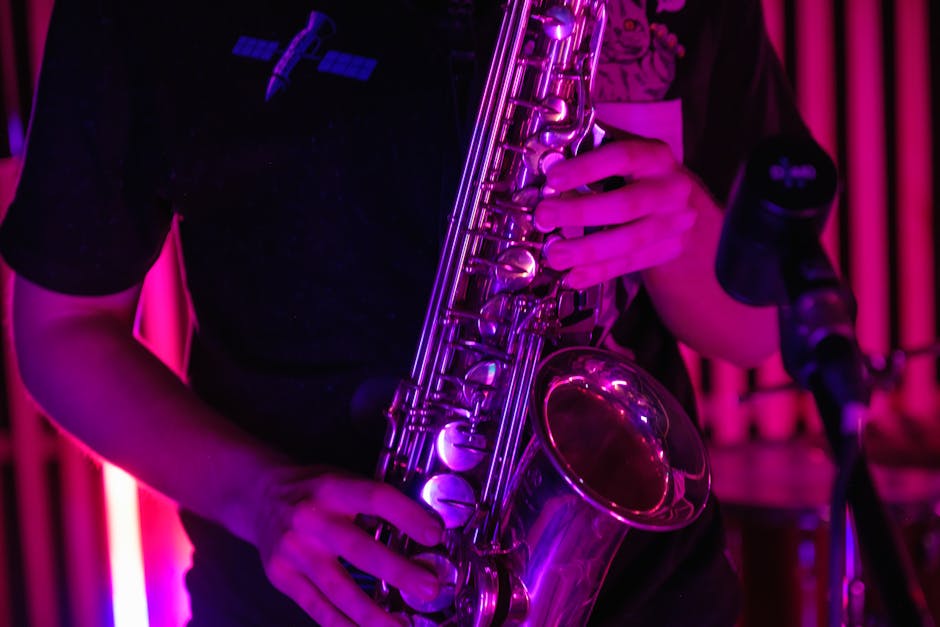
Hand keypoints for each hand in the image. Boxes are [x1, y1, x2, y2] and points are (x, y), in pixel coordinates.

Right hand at [252, 467, 442, 625]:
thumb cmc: (311, 489)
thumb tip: (423, 528)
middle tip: (428, 588)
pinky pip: (316, 607)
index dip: (407, 516)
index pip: (375, 498)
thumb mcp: (341, 479)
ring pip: (338, 589)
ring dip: (373, 614)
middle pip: (359, 549)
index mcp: (332, 488)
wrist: (256, 495)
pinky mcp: (282, 576)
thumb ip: (373, 501)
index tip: (435, 534)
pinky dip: (342, 625)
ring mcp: (293, 551)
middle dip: (398, 572)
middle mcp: (311, 519)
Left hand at [534, 135, 704, 288]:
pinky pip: (629, 265)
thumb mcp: (626, 158)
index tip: (553, 178)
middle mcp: (670, 189)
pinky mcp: (668, 250)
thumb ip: (593, 160)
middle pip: (625, 205)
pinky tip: (573, 276)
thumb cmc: (640, 176)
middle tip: (544, 216)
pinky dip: (597, 273)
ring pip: (628, 242)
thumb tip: (547, 175)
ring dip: (586, 250)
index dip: (587, 168)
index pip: (624, 157)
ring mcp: (673, 223)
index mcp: (656, 157)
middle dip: (579, 212)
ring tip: (554, 254)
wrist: (683, 204)